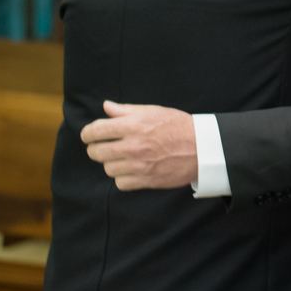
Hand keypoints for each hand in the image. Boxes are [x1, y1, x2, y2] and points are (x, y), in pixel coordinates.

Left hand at [80, 101, 197, 190]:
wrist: (203, 147)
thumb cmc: (178, 126)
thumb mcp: (154, 111)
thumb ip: (126, 110)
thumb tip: (106, 106)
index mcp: (133, 125)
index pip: (95, 131)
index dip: (88, 133)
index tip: (89, 135)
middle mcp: (132, 146)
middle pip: (96, 152)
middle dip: (96, 149)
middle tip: (104, 147)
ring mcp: (138, 165)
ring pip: (107, 168)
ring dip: (112, 163)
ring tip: (123, 158)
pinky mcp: (146, 180)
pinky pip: (120, 183)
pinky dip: (123, 178)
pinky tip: (131, 170)